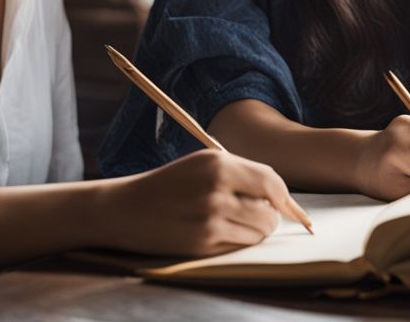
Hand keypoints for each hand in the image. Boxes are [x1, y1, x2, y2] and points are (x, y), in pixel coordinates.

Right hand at [104, 149, 295, 256]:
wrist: (124, 208)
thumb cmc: (169, 185)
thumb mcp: (203, 164)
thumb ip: (241, 174)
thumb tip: (281, 196)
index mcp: (217, 163)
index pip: (271, 181)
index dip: (284, 197)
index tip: (285, 205)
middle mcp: (216, 188)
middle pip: (270, 211)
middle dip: (269, 217)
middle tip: (255, 215)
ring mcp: (209, 217)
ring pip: (259, 231)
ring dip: (255, 231)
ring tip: (234, 223)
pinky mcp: (202, 241)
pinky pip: (240, 245)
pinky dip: (238, 242)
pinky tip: (219, 233)